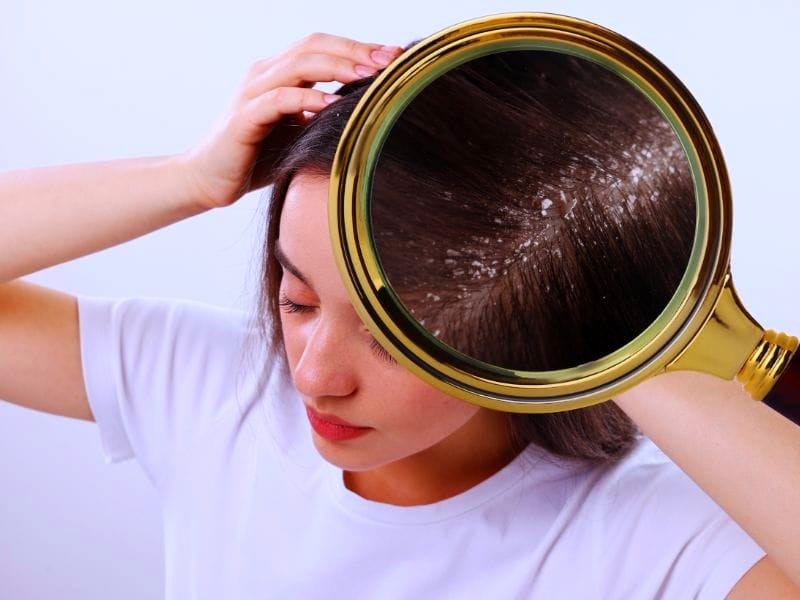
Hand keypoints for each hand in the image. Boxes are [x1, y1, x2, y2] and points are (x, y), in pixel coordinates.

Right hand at [181, 33, 402, 209]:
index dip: (359, 47)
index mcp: (280, 75)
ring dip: (338, 66)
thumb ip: (325, 119)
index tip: (395, 57)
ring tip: (370, 74)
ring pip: (298, 65)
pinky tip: (333, 104)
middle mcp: (265, 75)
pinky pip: (279, 100)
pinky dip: (307, 99)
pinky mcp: (244, 118)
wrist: (209, 180)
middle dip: (356, 49)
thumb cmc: (257, 159)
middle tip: (392, 60)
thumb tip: (368, 115)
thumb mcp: (300, 134)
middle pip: (315, 46)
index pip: (324, 48)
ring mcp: (252, 93)